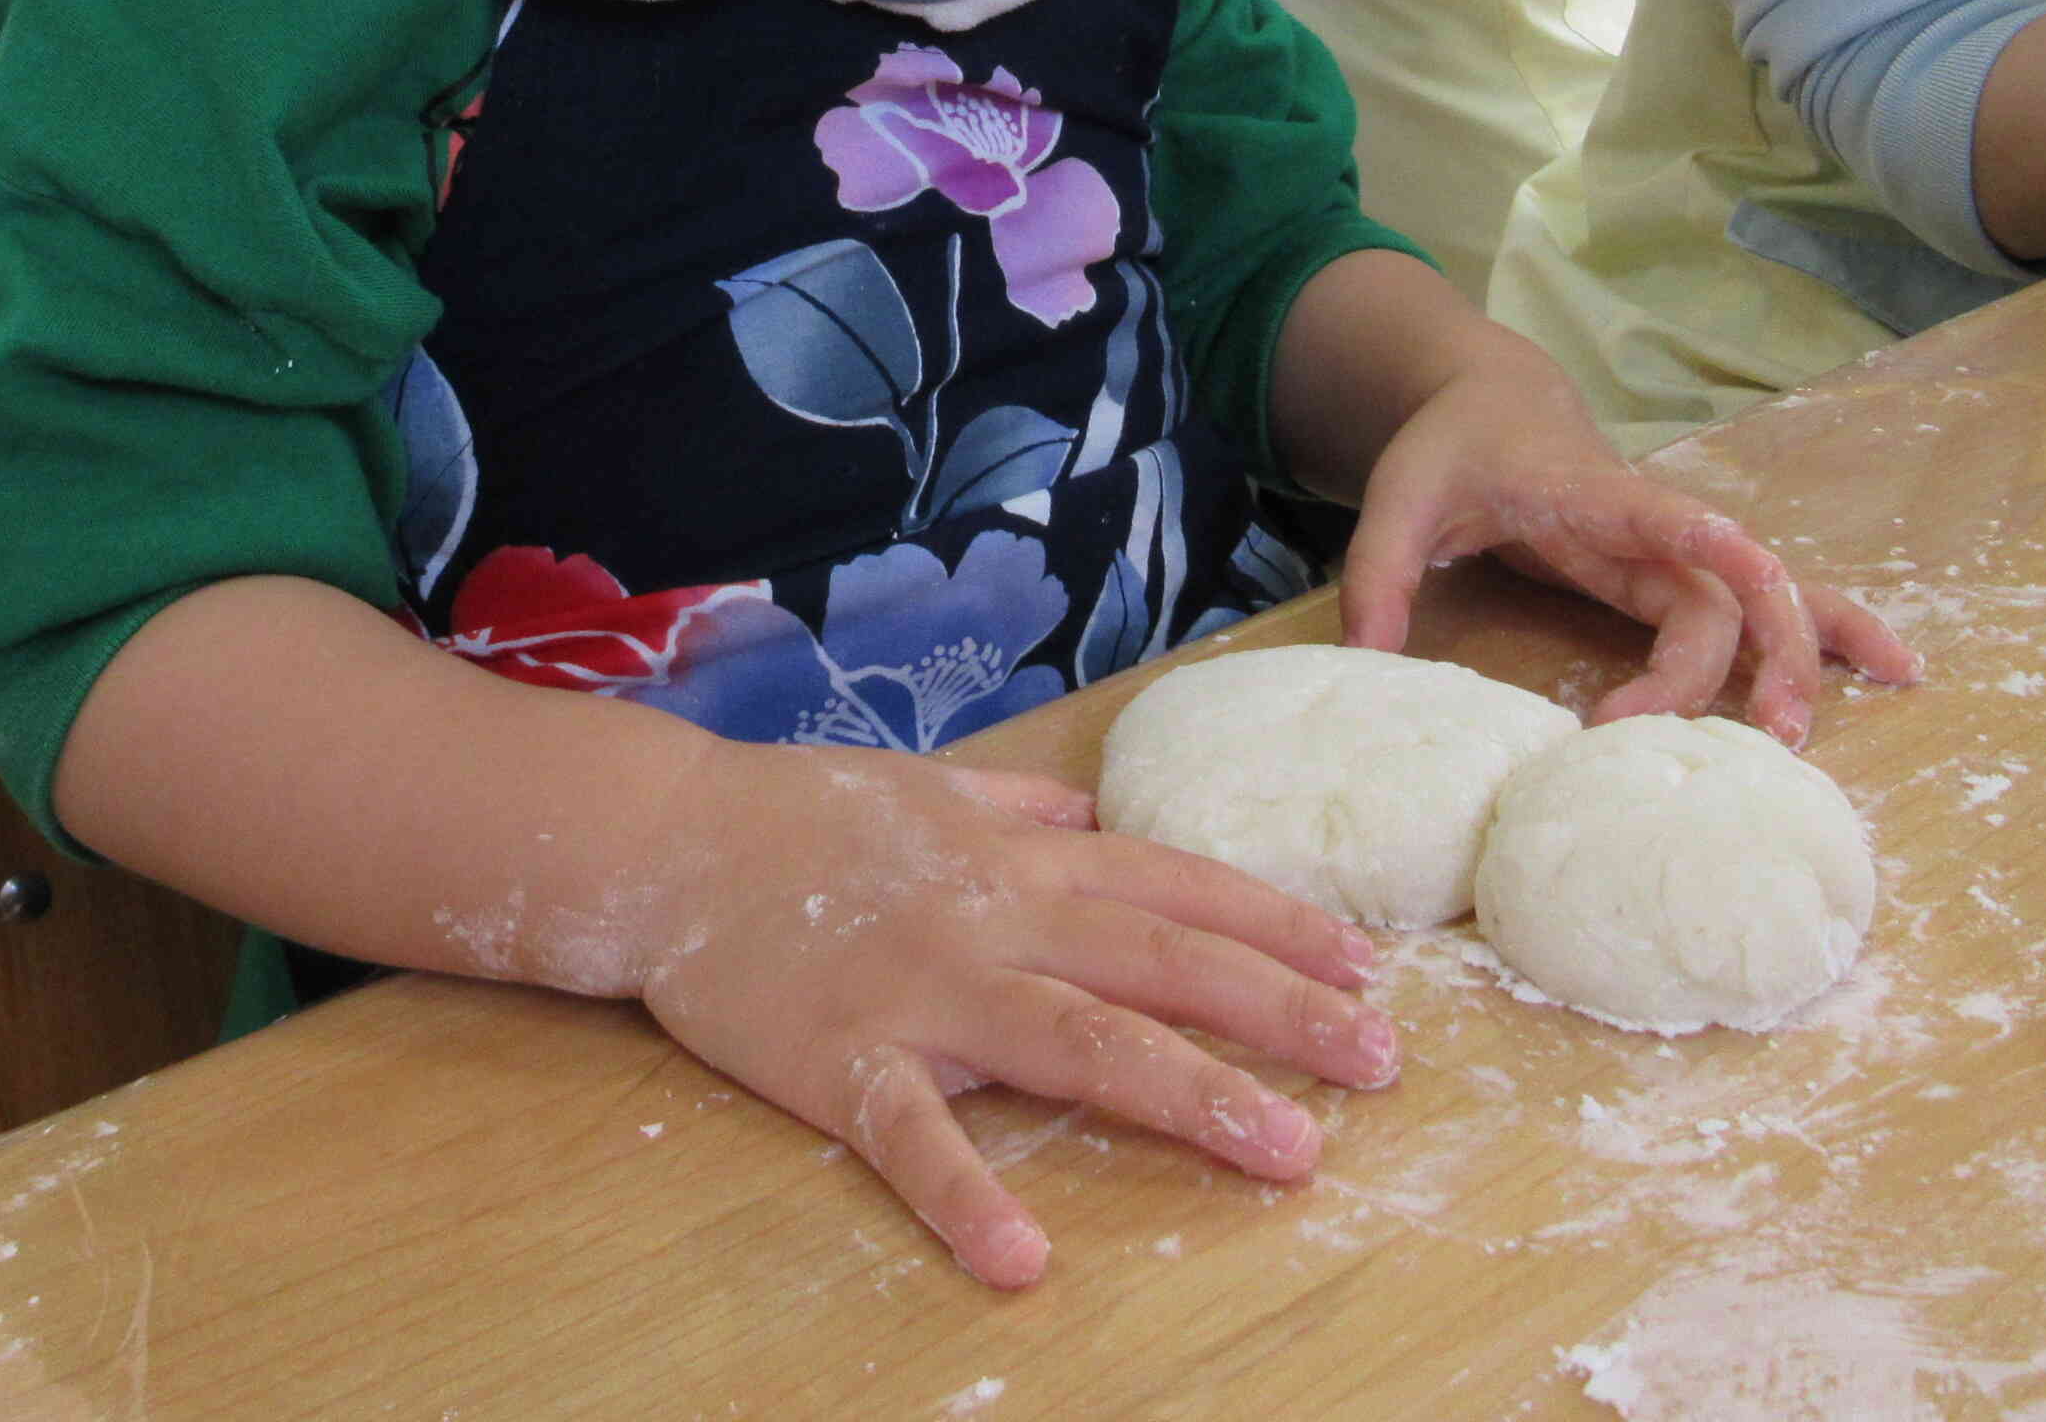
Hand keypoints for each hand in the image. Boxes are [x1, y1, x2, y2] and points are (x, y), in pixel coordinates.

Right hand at [633, 745, 1400, 1288]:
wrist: (661, 837)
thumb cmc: (795, 812)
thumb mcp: (925, 785)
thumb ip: (1016, 802)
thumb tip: (1091, 811)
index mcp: (1019, 856)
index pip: (1175, 887)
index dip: (1275, 924)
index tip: (1366, 965)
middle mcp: (993, 916)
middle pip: (1162, 963)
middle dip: (1281, 1009)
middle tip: (1384, 1060)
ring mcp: (923, 989)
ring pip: (1079, 1042)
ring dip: (1192, 1094)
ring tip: (1290, 1151)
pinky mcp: (843, 1058)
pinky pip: (913, 1136)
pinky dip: (965, 1194)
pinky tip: (1021, 1259)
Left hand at [1333, 330, 1918, 745]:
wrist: (1489, 401)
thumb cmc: (1450, 449)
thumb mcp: (1397, 500)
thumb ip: (1378, 574)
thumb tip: (1365, 658)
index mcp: (1591, 495)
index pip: (1663, 515)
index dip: (1709, 541)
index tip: (1752, 572)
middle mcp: (1651, 523)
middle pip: (1729, 585)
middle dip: (1759, 650)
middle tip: (1763, 731)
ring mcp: (1674, 549)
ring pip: (1765, 596)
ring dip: (1806, 652)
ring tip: (1821, 731)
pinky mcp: (1677, 575)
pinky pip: (1758, 607)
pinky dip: (1826, 631)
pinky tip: (1890, 669)